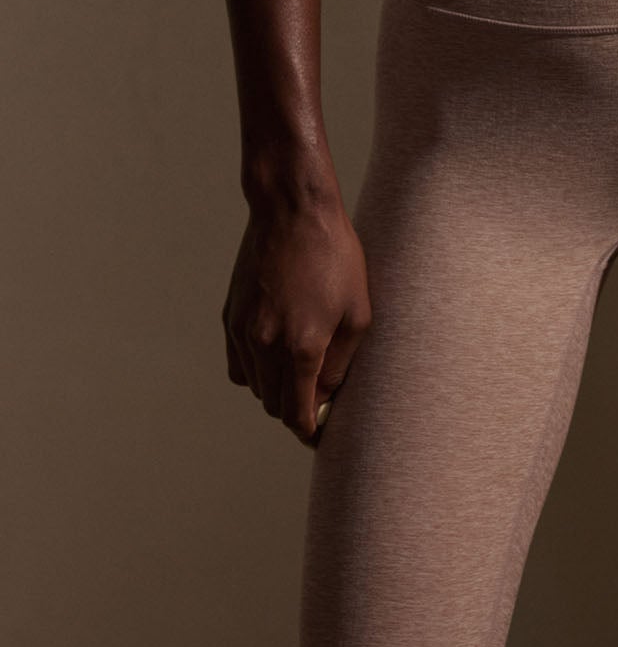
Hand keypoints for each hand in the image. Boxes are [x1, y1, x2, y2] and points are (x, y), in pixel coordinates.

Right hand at [222, 191, 371, 447]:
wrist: (292, 211)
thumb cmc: (336, 256)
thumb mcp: (358, 310)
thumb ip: (341, 363)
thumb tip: (326, 397)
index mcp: (302, 347)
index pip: (297, 414)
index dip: (308, 431)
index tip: (318, 434)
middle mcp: (266, 346)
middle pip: (274, 405)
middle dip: (295, 409)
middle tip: (317, 399)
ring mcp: (243, 332)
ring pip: (255, 387)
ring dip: (276, 389)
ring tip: (301, 370)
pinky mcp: (231, 318)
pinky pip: (238, 364)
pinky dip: (255, 370)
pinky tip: (277, 354)